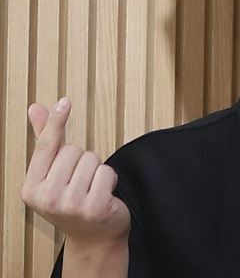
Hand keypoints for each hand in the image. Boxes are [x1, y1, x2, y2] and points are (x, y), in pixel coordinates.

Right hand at [21, 98, 129, 245]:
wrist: (93, 237)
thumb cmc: (73, 199)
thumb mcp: (53, 173)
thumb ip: (46, 139)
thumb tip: (35, 108)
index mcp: (31, 188)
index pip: (47, 146)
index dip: (56, 121)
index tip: (65, 101)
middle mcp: (46, 198)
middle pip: (74, 150)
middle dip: (82, 160)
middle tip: (80, 181)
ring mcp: (70, 205)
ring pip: (92, 159)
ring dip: (97, 170)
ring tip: (91, 189)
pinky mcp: (93, 207)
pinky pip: (107, 172)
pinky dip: (109, 179)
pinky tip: (104, 195)